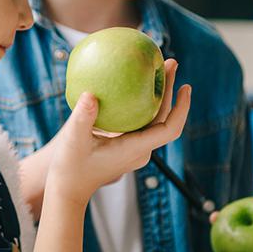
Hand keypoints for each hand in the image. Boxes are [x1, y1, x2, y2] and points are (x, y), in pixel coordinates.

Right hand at [46, 59, 190, 205]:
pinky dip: (143, 102)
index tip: (185, 86)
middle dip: (170, 90)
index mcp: (134, 149)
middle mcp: (140, 150)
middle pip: (164, 118)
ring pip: (154, 119)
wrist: (67, 189)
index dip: (181, 108)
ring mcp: (134, 149)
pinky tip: (134, 86)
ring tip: (158, 68)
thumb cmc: (69, 168)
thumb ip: (82, 117)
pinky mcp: (126, 146)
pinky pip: (141, 121)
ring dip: (158, 95)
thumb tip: (90, 94)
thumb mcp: (72, 140)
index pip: (169, 129)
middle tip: (171, 62)